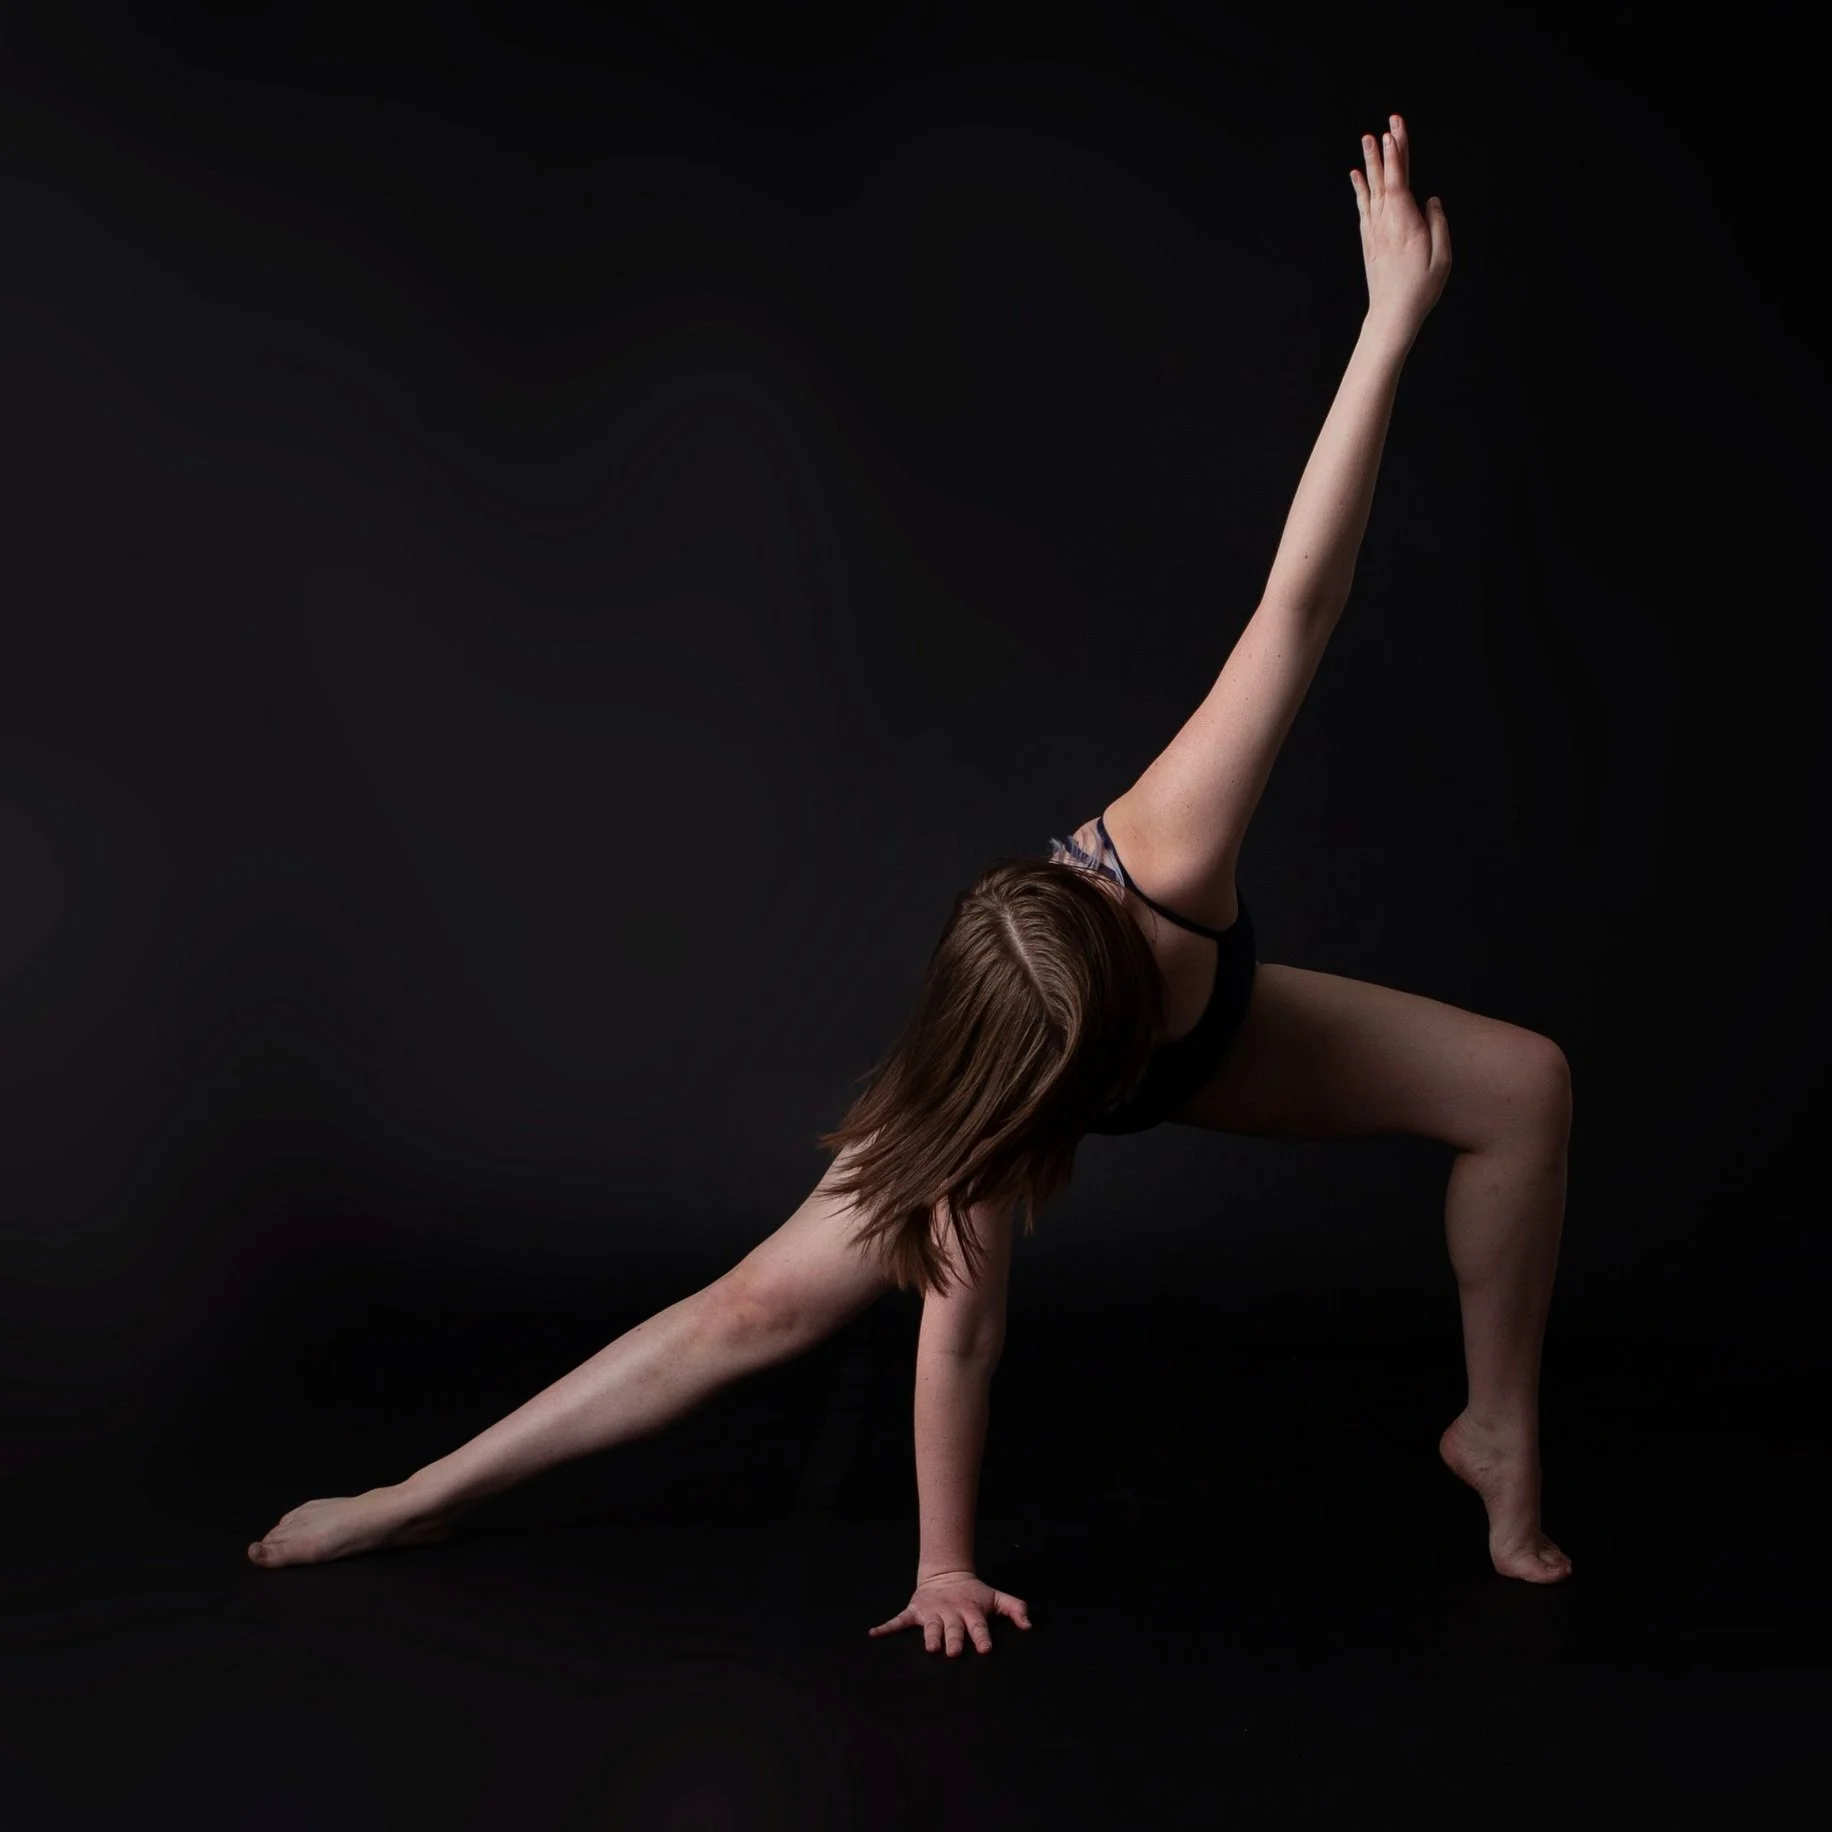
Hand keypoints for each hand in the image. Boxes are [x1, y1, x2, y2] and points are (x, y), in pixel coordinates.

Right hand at [868, 1569, 1032, 1655]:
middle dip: (954, 1640)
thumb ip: (1016, 1608)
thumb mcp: (997, 1597)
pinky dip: (887, 1627)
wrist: (948, 1574)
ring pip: (931, 1626)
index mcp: (971, 1611)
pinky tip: (874, 1633)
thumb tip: (1030, 1625)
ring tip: (929, 1646)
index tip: (985, 1649)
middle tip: (953, 1651)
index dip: (982, 1637)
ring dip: (930, 1635)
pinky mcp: (916, 1611)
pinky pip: (899, 1620)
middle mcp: (951, 1613)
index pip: (979, 1626)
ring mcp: (932, 1612)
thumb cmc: (975, 1593)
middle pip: (953, 1629)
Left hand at [1350, 113, 1450, 342]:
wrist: (1392, 314)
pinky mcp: (1370, 241)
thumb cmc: (1421, 289)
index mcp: (1405, 224)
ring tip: (1367, 139)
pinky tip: (1356, 175)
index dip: (1396, 156)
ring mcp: (1375, 231)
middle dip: (1387, 149)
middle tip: (1387, 123)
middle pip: (1385, 179)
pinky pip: (1364, 207)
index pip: (1399, 181)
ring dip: (1371, 163)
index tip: (1394, 132)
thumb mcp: (1442, 257)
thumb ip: (1438, 224)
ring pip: (1372, 190)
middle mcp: (1386, 223)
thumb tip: (1431, 201)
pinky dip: (1360, 189)